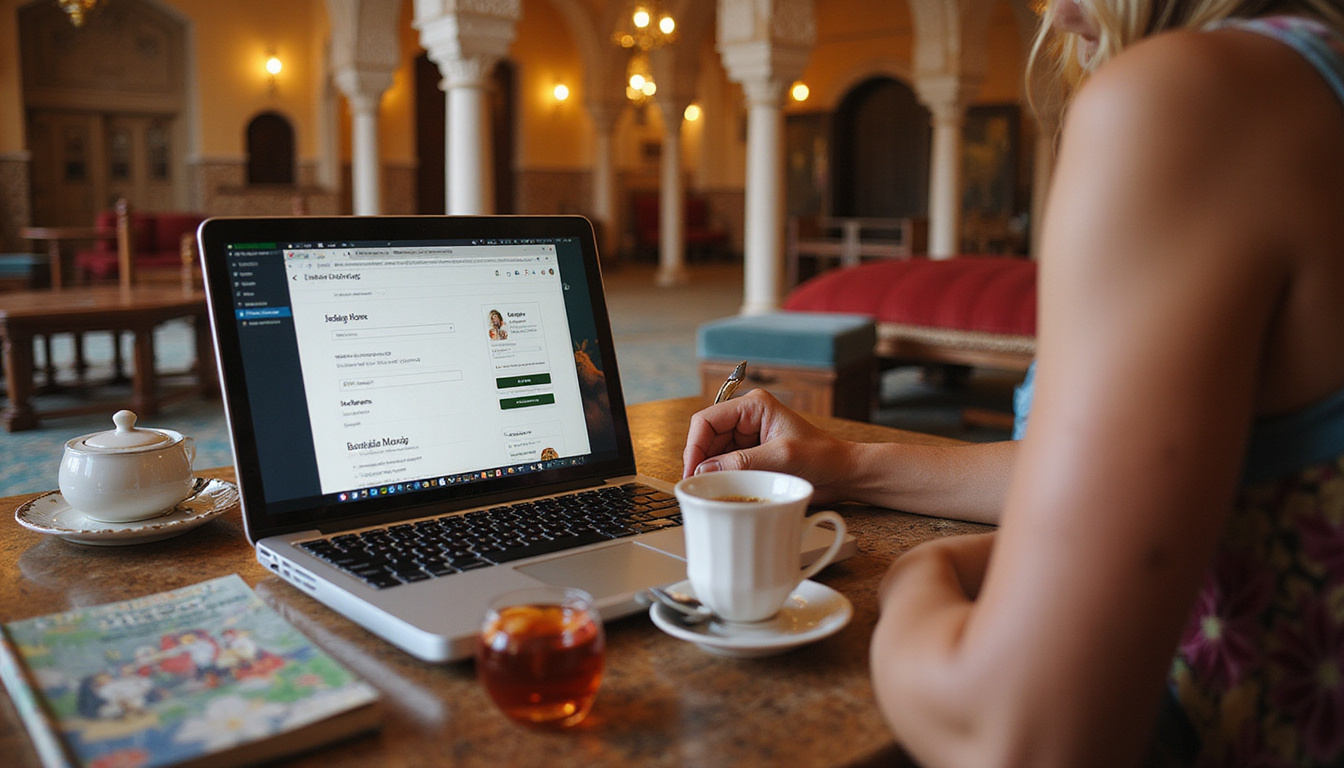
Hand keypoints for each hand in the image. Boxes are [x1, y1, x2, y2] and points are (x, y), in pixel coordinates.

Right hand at [681, 389, 856, 504]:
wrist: (843, 474)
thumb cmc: (823, 457)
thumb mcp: (782, 458)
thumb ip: (743, 462)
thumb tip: (706, 470)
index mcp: (753, 406)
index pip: (707, 420)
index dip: (695, 445)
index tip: (692, 471)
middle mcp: (747, 418)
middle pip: (706, 438)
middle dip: (701, 461)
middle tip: (697, 486)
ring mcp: (748, 438)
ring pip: (713, 454)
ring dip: (711, 472)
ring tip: (710, 491)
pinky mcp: (752, 456)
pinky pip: (726, 466)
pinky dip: (722, 478)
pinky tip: (722, 491)